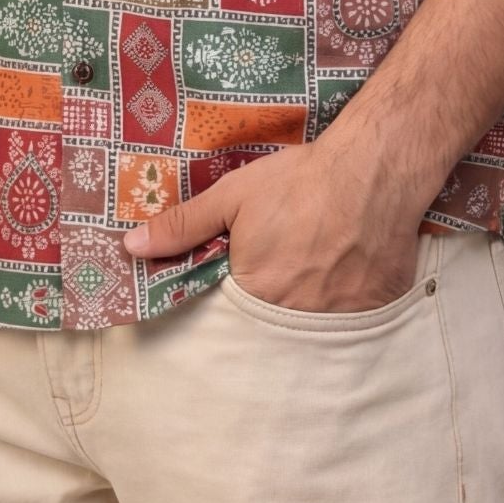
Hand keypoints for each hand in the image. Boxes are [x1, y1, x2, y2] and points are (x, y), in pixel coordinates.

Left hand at [123, 143, 421, 314]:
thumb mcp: (233, 196)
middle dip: (267, 310)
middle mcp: (294, 319)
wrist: (373, 171)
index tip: (236, 286)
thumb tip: (130, 246)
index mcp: (255, 294)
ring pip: (309, 332)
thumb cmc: (299, 182)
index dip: (229, 304)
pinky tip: (341, 282)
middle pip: (269, 330)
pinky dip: (341, 311)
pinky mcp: (372, 315)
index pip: (227, 320)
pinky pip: (349, 327)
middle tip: (278, 277)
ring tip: (310, 278)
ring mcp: (337, 322)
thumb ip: (183, 225)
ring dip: (304, 313)